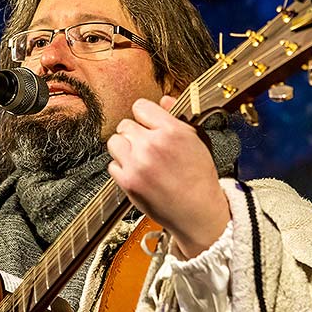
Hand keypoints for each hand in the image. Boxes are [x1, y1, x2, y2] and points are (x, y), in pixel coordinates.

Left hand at [107, 95, 230, 257]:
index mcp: (172, 131)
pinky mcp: (127, 181)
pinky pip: (112, 165)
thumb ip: (175, 117)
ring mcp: (137, 163)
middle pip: (125, 125)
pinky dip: (122, 169)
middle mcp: (152, 145)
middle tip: (146, 146)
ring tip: (139, 159)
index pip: (140, 107)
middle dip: (134, 134)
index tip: (149, 126)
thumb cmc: (198, 176)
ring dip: (124, 149)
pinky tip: (138, 174)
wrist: (197, 211)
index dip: (145, 116)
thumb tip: (163, 100)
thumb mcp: (196, 140)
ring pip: (114, 142)